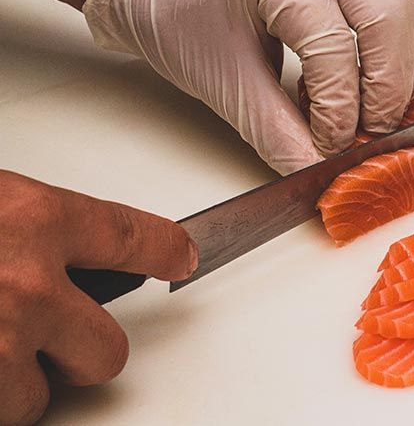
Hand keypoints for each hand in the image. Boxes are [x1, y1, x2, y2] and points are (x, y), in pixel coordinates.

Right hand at [0, 171, 197, 424]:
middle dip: (84, 352)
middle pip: (109, 348)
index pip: (134, 237)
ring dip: (18, 383)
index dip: (165, 251)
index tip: (183, 257)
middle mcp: (29, 284)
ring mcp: (0, 342)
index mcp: (35, 220)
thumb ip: (26, 227)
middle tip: (47, 340)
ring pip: (43, 394)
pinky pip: (2, 413)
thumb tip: (45, 242)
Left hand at [83, 0, 413, 173]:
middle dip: (388, 86)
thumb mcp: (223, 83)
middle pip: (389, 14)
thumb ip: (280, 134)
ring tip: (383, 101)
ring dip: (410, 59)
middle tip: (371, 128)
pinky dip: (406, 37)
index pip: (333, 45)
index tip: (332, 144)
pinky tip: (382, 68)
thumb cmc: (175, 13)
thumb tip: (324, 169)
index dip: (341, 108)